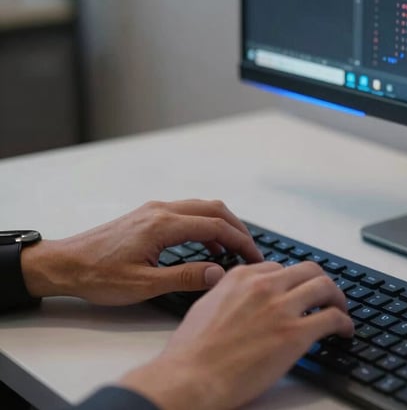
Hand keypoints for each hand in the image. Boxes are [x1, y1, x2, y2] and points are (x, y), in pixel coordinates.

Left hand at [20, 200, 262, 304]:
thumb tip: (219, 273)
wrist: (64, 264)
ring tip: (233, 251)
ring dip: (222, 225)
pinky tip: (206, 247)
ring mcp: (154, 210)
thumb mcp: (144, 285)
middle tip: (251, 252)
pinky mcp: (147, 215)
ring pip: (201, 208)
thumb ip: (185, 277)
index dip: (241, 242)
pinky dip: (205, 225)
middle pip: (214, 209)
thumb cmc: (98, 276)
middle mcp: (161, 210)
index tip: (255, 257)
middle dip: (237, 229)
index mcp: (163, 225)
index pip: (216, 227)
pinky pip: (187, 212)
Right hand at [119, 261, 354, 409]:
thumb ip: (226, 294)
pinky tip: (345, 331)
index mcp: (241, 278)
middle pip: (308, 270)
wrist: (190, 378)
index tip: (298, 291)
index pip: (279, 268)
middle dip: (321, 283)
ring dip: (338, 299)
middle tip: (327, 297)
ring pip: (325, 287)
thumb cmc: (190, 352)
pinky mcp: (295, 334)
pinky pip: (333, 318)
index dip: (292, 281)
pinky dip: (345, 323)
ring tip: (341, 311)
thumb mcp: (205, 306)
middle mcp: (263, 286)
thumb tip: (237, 295)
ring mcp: (281, 308)